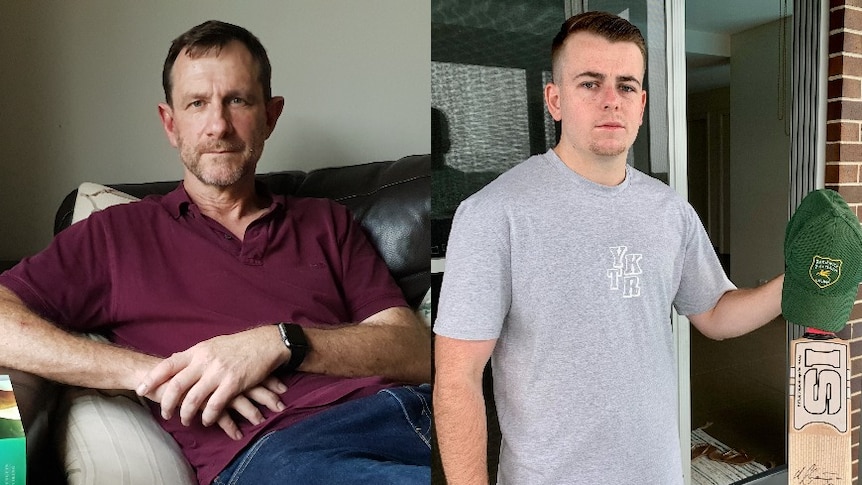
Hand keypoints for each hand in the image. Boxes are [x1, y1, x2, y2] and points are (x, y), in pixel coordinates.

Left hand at [135, 327, 282, 428]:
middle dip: (167, 404)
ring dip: (187, 414)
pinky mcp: (233, 384)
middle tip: (165, 414)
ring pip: (193, 399)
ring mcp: (219, 373)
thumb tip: (173, 362)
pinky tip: (207, 420)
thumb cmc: (238, 346)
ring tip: (186, 420)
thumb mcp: (211, 345)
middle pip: (176, 386)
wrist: (265, 343)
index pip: (167, 365)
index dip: (151, 379)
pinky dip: (208, 416)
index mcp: (197, 351)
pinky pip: (215, 405)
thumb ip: (193, 356)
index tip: (140, 390)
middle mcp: (204, 361)